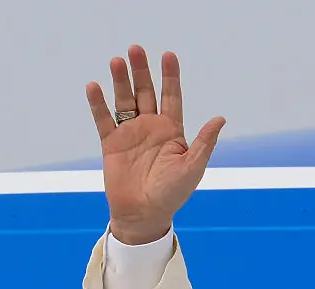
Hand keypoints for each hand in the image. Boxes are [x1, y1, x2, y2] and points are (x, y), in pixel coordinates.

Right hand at [85, 46, 225, 244]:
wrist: (145, 214)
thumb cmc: (173, 194)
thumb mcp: (192, 167)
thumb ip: (204, 142)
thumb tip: (220, 118)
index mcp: (172, 131)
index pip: (172, 97)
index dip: (170, 76)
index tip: (168, 55)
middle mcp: (151, 128)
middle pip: (146, 92)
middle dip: (142, 71)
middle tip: (136, 48)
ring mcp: (130, 134)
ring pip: (125, 100)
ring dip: (121, 81)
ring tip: (117, 61)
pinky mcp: (111, 144)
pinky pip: (104, 120)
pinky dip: (99, 104)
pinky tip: (94, 86)